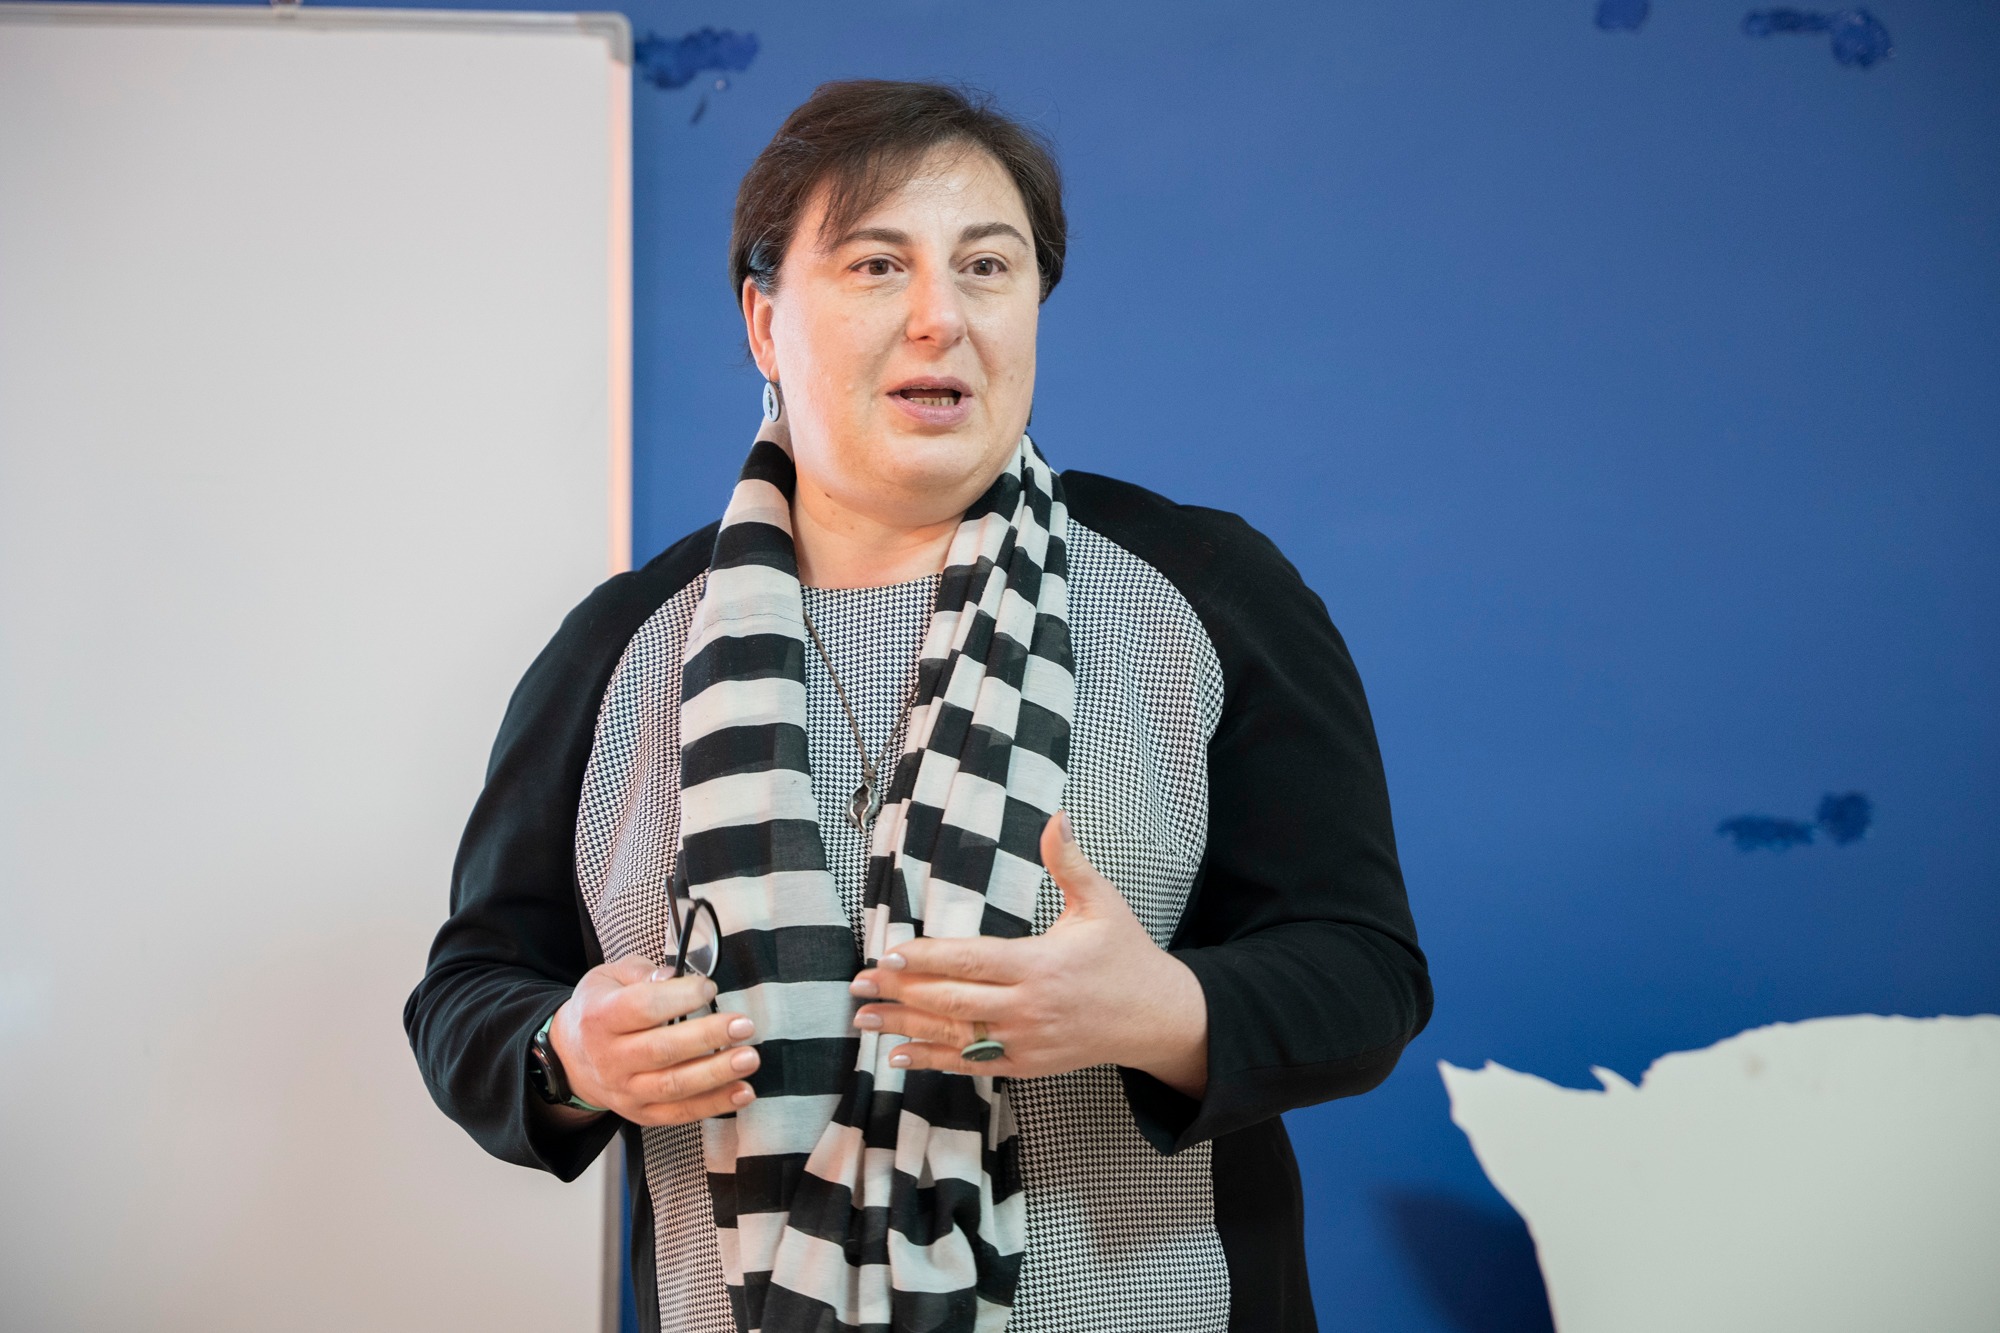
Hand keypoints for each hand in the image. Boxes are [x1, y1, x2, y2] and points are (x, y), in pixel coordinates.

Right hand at [548, 955, 759, 1125]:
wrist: (573, 1057)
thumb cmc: (602, 1008)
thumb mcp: (610, 977)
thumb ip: (643, 973)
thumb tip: (673, 975)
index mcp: (600, 1018)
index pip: (642, 1008)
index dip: (680, 997)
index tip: (709, 987)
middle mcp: (610, 1058)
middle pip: (662, 1050)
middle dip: (708, 1037)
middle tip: (744, 1025)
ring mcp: (625, 1091)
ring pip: (673, 1087)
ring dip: (716, 1074)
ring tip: (749, 1058)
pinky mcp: (641, 1114)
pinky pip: (680, 1113)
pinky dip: (714, 1105)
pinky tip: (743, 1092)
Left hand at [849, 812, 1208, 1094]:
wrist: (1155, 1017)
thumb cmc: (1125, 955)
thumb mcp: (1102, 903)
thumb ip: (1070, 862)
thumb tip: (1057, 816)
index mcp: (1040, 965)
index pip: (972, 961)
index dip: (929, 959)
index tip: (891, 953)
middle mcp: (1027, 1008)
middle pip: (952, 1001)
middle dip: (902, 992)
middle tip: (859, 984)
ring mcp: (1024, 1042)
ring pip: (954, 1036)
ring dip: (904, 1026)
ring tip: (863, 1017)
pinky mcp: (1024, 1064)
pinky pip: (971, 1063)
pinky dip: (932, 1060)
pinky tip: (897, 1054)